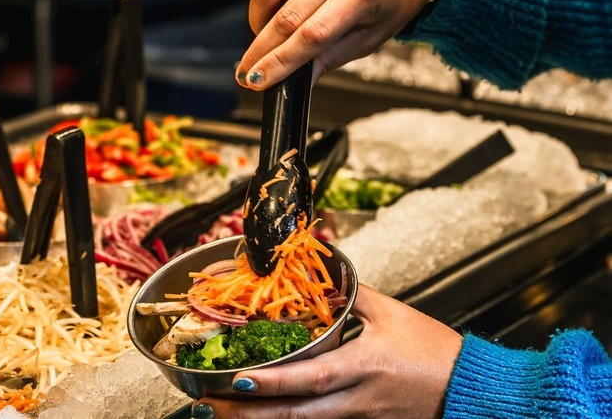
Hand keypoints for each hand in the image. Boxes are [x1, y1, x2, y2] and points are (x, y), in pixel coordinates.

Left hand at [192, 284, 462, 417]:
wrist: (470, 390)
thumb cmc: (435, 352)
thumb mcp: (394, 314)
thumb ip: (353, 294)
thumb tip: (322, 275)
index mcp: (365, 366)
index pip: (311, 378)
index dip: (273, 382)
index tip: (237, 380)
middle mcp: (357, 399)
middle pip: (296, 415)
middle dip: (249, 414)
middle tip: (209, 405)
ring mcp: (359, 418)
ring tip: (223, 414)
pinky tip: (265, 417)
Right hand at [235, 0, 443, 89]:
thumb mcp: (370, 36)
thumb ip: (330, 57)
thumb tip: (296, 81)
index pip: (311, 36)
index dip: (280, 62)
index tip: (258, 80)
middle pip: (285, 16)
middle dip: (260, 50)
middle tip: (247, 72)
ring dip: (259, 22)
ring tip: (269, 37)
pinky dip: (265, 0)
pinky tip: (276, 11)